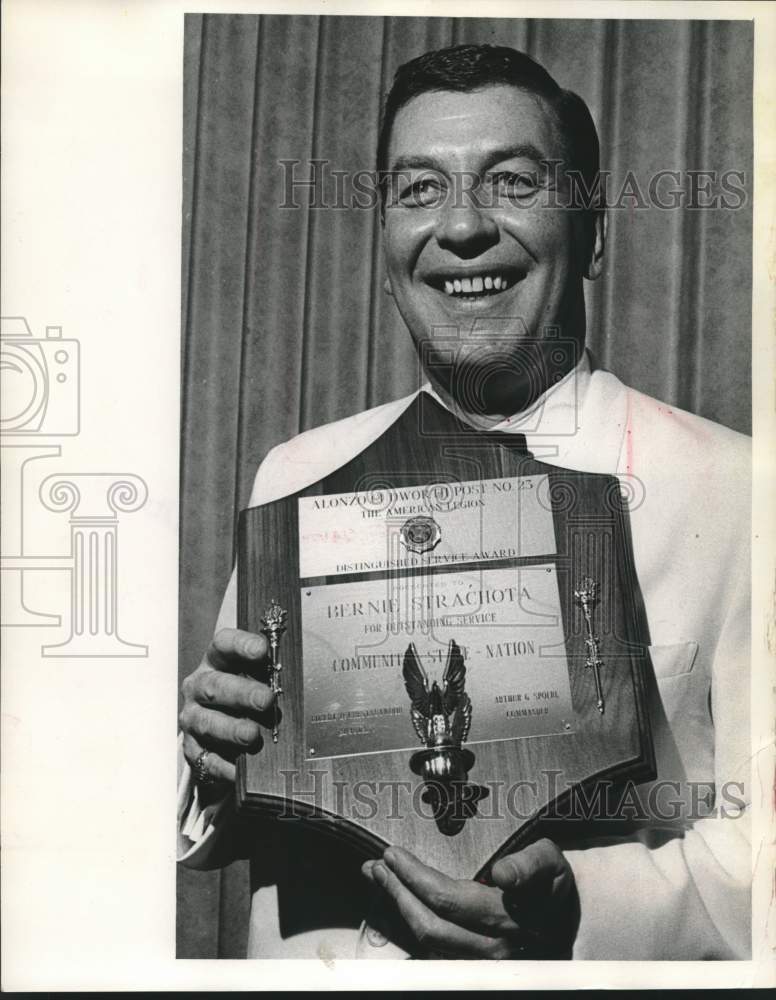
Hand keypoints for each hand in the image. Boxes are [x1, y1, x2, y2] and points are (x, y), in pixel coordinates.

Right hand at [179, 627, 274, 787]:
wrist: (217, 730)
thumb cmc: (245, 695)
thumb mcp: (256, 678)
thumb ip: (273, 674)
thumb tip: (311, 679)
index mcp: (216, 661)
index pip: (223, 644)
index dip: (241, 645)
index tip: (262, 650)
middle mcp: (199, 687)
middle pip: (215, 686)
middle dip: (242, 693)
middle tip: (266, 699)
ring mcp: (193, 718)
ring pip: (207, 722)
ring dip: (231, 729)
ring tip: (252, 735)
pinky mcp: (193, 749)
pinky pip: (206, 759)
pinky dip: (223, 765)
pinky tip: (240, 769)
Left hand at [362, 839, 578, 958]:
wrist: (572, 917)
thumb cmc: (555, 883)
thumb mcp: (550, 863)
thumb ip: (528, 865)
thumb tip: (502, 873)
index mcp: (509, 920)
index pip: (447, 900)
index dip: (414, 877)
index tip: (393, 854)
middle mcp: (493, 949)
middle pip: (429, 925)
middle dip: (396, 892)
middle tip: (376, 865)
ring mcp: (482, 964)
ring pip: (427, 943)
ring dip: (397, 909)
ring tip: (379, 879)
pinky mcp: (473, 966)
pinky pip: (432, 950)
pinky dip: (409, 925)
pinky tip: (398, 902)